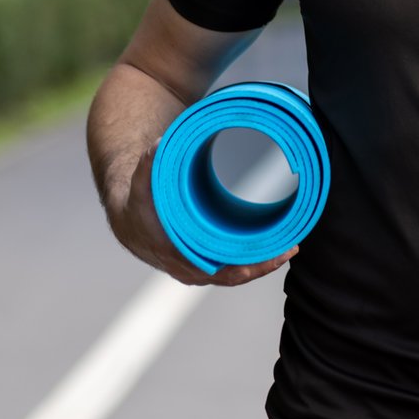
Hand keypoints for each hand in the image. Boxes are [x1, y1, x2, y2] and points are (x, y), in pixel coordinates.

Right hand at [108, 148, 298, 286]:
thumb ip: (149, 164)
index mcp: (174, 252)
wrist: (130, 217)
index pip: (214, 269)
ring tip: (287, 249)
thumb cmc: (139, 200)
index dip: (242, 266)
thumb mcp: (141, 181)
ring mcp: (195, 268)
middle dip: (261, 265)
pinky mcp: (203, 263)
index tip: (265, 257)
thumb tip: (160, 143)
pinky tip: (272, 252)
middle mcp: (186, 267)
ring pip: (232, 275)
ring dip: (260, 265)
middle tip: (288, 249)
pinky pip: (230, 270)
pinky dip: (251, 263)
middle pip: (230, 275)